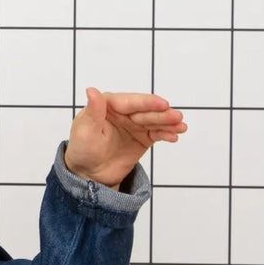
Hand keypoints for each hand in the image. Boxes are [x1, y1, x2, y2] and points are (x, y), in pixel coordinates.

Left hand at [64, 87, 187, 188]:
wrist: (89, 174)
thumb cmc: (82, 150)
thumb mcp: (84, 132)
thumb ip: (93, 112)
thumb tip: (91, 90)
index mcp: (107, 105)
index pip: (129, 102)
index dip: (147, 103)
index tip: (163, 104)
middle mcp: (123, 112)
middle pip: (145, 111)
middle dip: (162, 114)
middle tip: (177, 117)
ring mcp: (134, 124)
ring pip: (154, 121)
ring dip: (168, 123)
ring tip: (181, 127)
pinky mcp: (142, 138)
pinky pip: (157, 133)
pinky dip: (166, 134)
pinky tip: (175, 135)